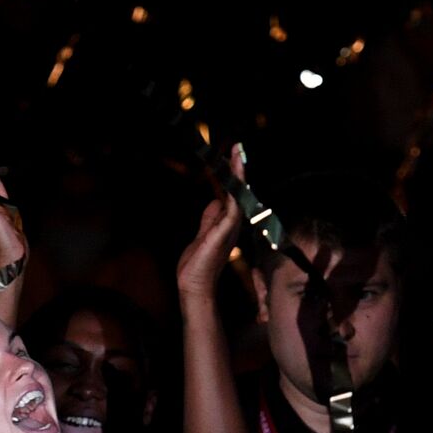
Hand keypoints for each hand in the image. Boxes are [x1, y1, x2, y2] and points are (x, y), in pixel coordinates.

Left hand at [175, 143, 244, 300]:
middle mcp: (233, 224)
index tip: (233, 157)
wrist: (194, 285)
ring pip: (238, 195)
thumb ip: (210, 217)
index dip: (233, 177)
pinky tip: (235, 175)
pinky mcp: (225, 231)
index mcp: (227, 224)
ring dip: (238, 173)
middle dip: (238, 169)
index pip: (233, 195)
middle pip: (239, 191)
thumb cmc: (197, 264)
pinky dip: (236, 189)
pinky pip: (234, 205)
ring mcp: (231, 227)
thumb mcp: (202, 234)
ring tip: (237, 153)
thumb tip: (216, 201)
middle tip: (238, 147)